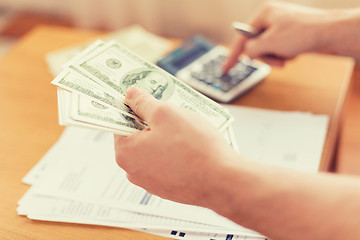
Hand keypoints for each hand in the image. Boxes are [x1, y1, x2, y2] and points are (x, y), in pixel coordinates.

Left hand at [114, 87, 236, 206]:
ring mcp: (150, 182)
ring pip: (153, 150)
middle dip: (153, 123)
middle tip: (172, 114)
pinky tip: (190, 148)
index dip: (134, 107)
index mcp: (126, 152)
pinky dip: (174, 153)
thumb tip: (131, 95)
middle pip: (137, 137)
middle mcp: (133, 171)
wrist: (222, 181)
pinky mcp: (167, 188)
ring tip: (185, 132)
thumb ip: (144, 102)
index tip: (146, 100)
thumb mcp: (166, 113)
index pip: (120, 122)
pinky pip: (165, 163)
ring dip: (165, 138)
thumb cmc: (194, 147)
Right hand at [223, 1, 334, 70]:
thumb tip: (247, 53)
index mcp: (263, 14)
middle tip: (276, 59)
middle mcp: (271, 18)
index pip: (242, 37)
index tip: (226, 68)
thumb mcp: (269, 43)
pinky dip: (285, 55)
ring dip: (276, 56)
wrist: (330, 32)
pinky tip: (294, 53)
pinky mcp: (290, 34)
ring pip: (268, 49)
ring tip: (288, 56)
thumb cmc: (303, 32)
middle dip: (265, 55)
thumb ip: (251, 49)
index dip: (233, 54)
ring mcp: (281, 26)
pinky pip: (279, 49)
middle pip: (256, 44)